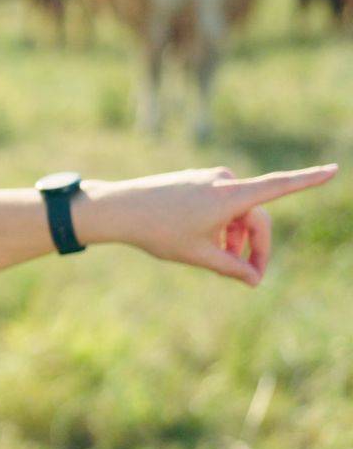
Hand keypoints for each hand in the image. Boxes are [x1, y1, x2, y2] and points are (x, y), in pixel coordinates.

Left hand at [77, 164, 338, 286]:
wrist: (117, 209)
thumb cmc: (158, 232)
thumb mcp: (199, 255)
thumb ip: (232, 268)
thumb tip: (255, 279)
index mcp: (229, 195)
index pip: (279, 185)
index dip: (309, 179)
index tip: (335, 169)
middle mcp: (223, 181)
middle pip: (257, 217)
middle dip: (255, 246)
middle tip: (251, 277)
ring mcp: (209, 178)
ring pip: (238, 213)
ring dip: (236, 238)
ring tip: (221, 260)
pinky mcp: (197, 181)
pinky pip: (221, 205)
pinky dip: (222, 225)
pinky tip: (206, 242)